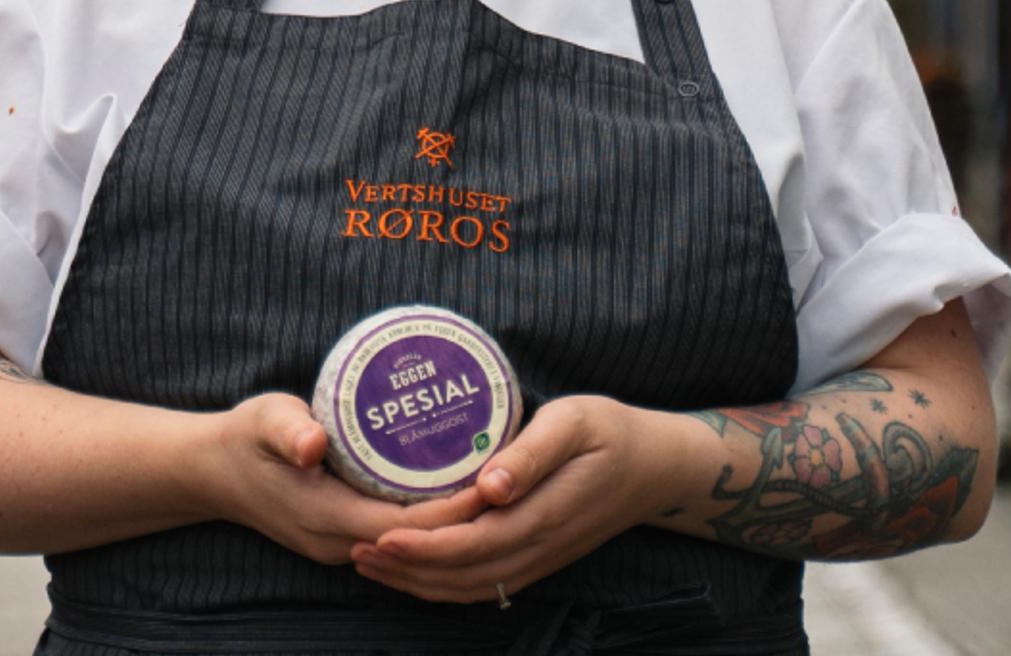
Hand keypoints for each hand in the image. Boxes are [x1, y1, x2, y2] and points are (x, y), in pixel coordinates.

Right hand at [194, 393, 487, 566]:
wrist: (210, 472)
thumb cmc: (243, 438)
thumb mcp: (263, 420)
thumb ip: (289, 430)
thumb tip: (312, 444)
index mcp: (325, 517)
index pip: (405, 527)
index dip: (451, 512)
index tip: (489, 481)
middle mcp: (336, 543)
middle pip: (417, 542)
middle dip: (463, 519)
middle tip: (507, 482)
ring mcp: (337, 547)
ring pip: (408, 545)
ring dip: (448, 524)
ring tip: (493, 489)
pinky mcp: (339, 540)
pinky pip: (394, 537)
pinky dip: (425, 521)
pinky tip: (452, 494)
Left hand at [351, 396, 700, 605]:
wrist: (657, 468)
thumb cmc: (611, 432)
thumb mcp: (576, 423)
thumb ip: (533, 454)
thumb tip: (491, 487)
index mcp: (543, 514)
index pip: (471, 544)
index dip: (422, 548)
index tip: (378, 534)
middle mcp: (538, 547)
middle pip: (461, 575)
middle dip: (404, 570)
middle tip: (354, 549)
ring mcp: (538, 559)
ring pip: (469, 587)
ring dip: (416, 582)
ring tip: (368, 562)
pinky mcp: (537, 558)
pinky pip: (483, 584)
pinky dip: (442, 584)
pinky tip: (412, 570)